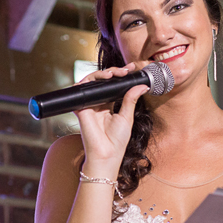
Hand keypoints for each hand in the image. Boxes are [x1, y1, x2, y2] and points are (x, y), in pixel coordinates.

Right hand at [73, 63, 148, 178]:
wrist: (107, 154)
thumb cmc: (116, 141)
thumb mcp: (127, 117)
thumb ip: (131, 99)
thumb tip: (142, 86)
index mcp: (108, 106)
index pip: (112, 85)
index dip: (120, 75)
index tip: (131, 69)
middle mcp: (97, 104)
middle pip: (102, 81)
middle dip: (113, 72)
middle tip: (125, 70)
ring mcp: (88, 105)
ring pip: (91, 82)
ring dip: (101, 74)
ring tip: (113, 74)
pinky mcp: (81, 108)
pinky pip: (82, 90)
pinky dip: (89, 81)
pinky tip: (102, 79)